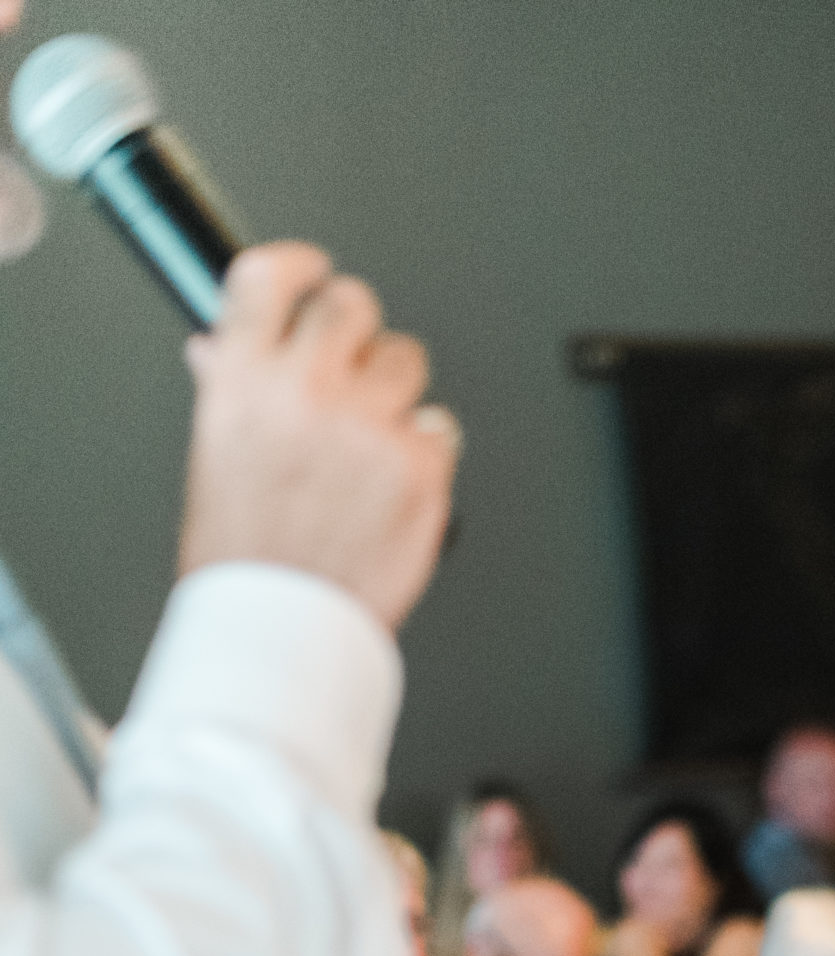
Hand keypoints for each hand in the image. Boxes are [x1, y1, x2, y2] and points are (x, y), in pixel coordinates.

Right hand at [179, 243, 459, 630]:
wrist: (282, 627)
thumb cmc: (244, 557)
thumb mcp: (213, 459)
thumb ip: (231, 391)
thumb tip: (224, 347)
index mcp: (242, 379)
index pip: (272, 276)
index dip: (300, 267)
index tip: (314, 273)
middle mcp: (305, 390)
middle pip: (351, 304)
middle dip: (354, 332)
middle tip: (350, 371)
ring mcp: (367, 426)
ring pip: (406, 358)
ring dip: (395, 388)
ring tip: (373, 438)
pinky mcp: (418, 467)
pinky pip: (440, 427)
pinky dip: (425, 452)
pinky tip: (394, 483)